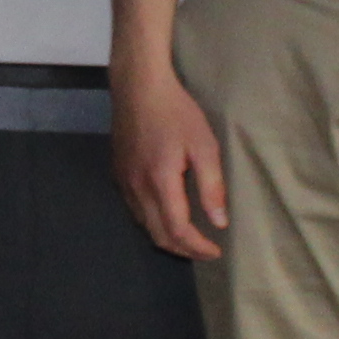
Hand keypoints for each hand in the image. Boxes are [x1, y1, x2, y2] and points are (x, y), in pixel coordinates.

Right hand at [109, 59, 226, 261]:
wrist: (138, 88)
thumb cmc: (176, 112)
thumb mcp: (204, 145)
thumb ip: (212, 186)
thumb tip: (219, 221)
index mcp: (160, 182)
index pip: (178, 230)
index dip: (197, 247)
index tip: (215, 251)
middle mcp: (138, 188)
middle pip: (158, 235)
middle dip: (183, 250)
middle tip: (205, 250)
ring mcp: (125, 182)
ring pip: (144, 225)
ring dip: (167, 238)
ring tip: (189, 237)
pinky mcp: (118, 174)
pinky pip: (135, 210)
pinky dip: (153, 222)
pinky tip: (166, 214)